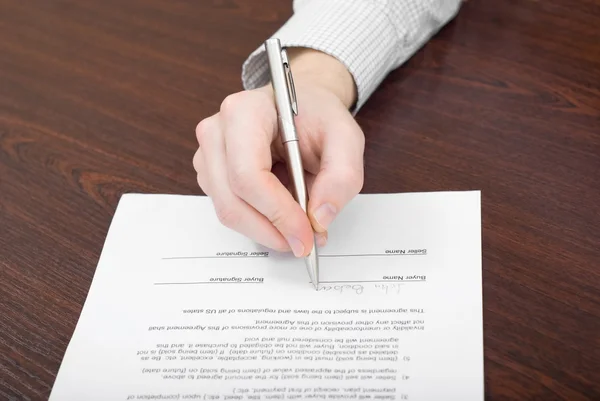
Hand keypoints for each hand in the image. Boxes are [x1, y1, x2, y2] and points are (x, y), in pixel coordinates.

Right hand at [193, 48, 363, 256]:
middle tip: (305, 243)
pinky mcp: (211, 175)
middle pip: (232, 200)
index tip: (306, 235)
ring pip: (228, 212)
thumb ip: (342, 176)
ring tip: (299, 226)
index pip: (248, 175)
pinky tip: (283, 214)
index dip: (277, 213)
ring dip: (266, 229)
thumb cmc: (318, 117)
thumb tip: (320, 218)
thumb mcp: (346, 138)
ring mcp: (208, 155)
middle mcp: (216, 132)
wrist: (302, 108)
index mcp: (245, 112)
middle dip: (271, 230)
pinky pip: (230, 211)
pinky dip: (259, 223)